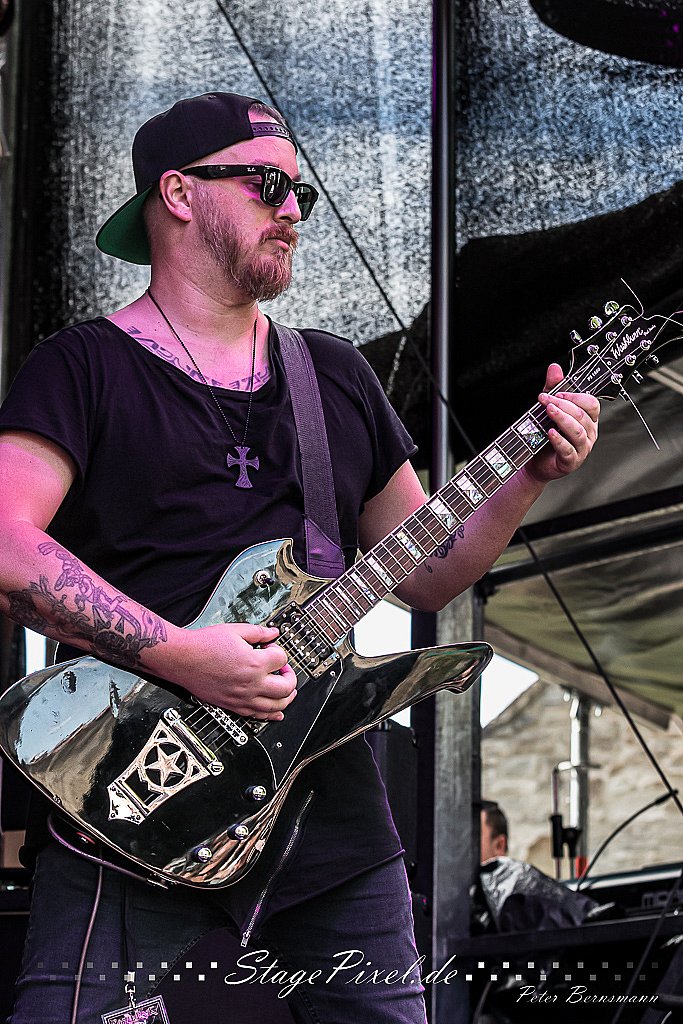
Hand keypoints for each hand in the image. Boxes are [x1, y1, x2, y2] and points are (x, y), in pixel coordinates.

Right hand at [170, 622, 296, 719]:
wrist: (182, 659)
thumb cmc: (203, 646)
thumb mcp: (235, 630)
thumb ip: (258, 632)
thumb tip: (272, 633)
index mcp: (253, 663)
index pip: (282, 659)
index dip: (279, 651)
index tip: (271, 648)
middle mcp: (251, 684)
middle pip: (286, 687)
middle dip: (290, 677)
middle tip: (284, 670)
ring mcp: (242, 698)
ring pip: (276, 706)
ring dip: (286, 697)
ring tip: (287, 689)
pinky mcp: (233, 706)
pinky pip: (258, 716)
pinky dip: (271, 715)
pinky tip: (277, 713)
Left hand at [525, 363, 599, 484]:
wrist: (535, 462)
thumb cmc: (546, 435)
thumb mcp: (549, 407)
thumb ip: (554, 388)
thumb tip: (555, 368)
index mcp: (588, 419)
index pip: (591, 404)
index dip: (575, 396)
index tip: (557, 392)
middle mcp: (589, 433)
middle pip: (582, 415)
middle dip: (563, 404)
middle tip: (546, 399)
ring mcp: (582, 448)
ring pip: (577, 431)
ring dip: (562, 419)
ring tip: (548, 411)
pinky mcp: (571, 461)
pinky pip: (569, 449)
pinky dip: (559, 440)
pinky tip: (550, 432)